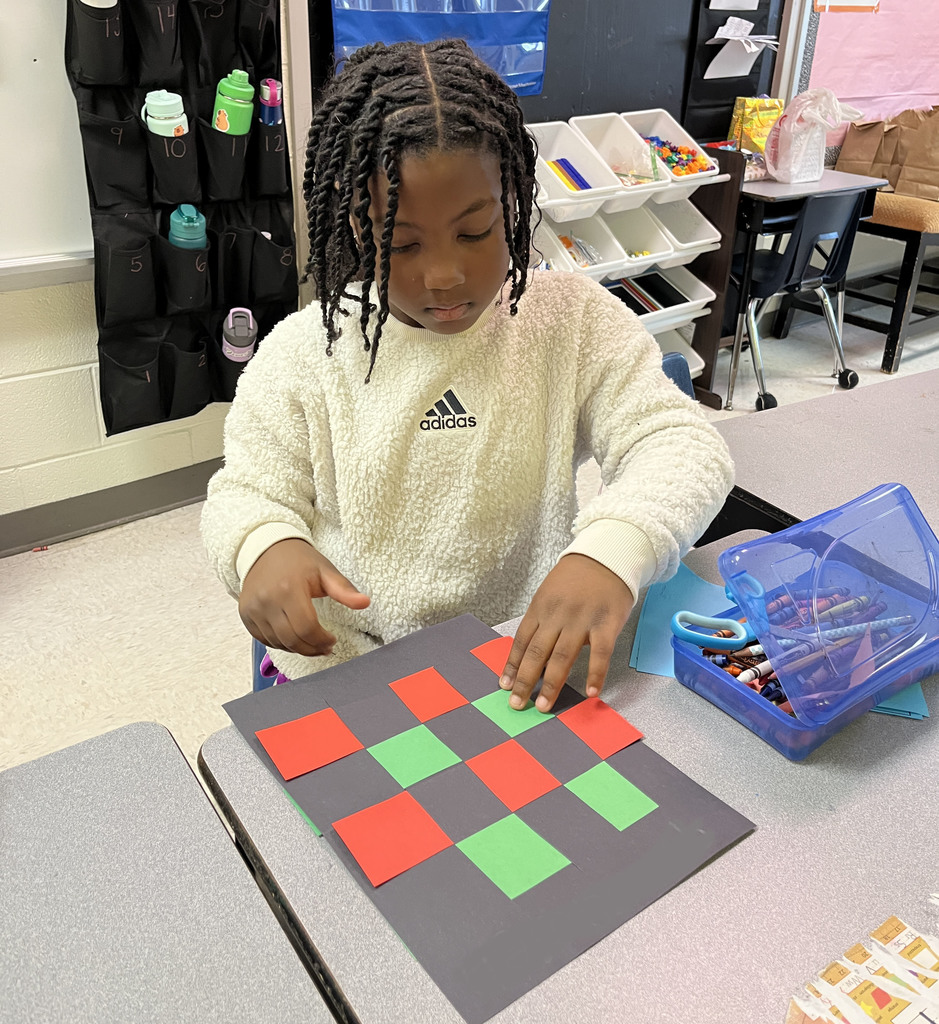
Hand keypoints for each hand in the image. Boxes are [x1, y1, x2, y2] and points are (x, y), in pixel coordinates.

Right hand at [238, 539, 369, 656]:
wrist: (265, 548)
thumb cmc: (299, 560)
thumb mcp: (325, 570)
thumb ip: (344, 589)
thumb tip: (365, 603)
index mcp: (289, 588)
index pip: (307, 628)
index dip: (322, 640)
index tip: (332, 640)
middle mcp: (267, 600)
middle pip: (292, 640)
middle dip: (312, 648)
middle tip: (324, 647)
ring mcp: (253, 609)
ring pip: (278, 643)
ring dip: (297, 648)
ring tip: (311, 642)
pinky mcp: (245, 615)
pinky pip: (264, 640)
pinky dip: (281, 643)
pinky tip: (293, 637)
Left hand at [500, 554, 633, 712]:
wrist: (607, 556)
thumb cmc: (575, 578)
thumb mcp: (549, 593)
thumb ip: (541, 621)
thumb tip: (529, 655)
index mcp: (541, 607)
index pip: (522, 641)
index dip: (512, 665)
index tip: (504, 685)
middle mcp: (558, 615)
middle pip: (537, 652)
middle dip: (525, 681)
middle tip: (517, 704)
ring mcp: (582, 620)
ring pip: (563, 657)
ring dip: (552, 684)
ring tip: (544, 706)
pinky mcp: (607, 624)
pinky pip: (600, 654)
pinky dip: (595, 674)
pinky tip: (591, 692)